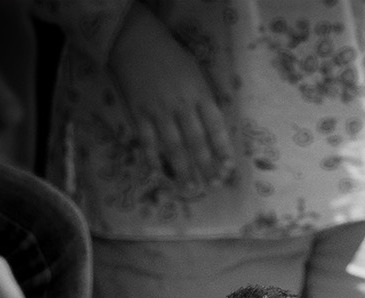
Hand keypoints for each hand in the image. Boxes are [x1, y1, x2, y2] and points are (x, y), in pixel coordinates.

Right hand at [109, 3, 233, 188]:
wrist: (136, 42)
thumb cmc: (171, 57)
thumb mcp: (197, 74)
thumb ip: (205, 100)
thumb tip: (215, 130)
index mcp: (200, 95)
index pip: (216, 127)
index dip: (223, 149)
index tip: (229, 168)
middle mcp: (182, 106)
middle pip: (197, 142)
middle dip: (206, 166)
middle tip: (212, 186)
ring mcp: (159, 111)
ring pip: (174, 146)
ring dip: (183, 170)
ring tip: (191, 189)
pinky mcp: (139, 113)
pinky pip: (147, 141)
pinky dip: (152, 159)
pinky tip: (158, 175)